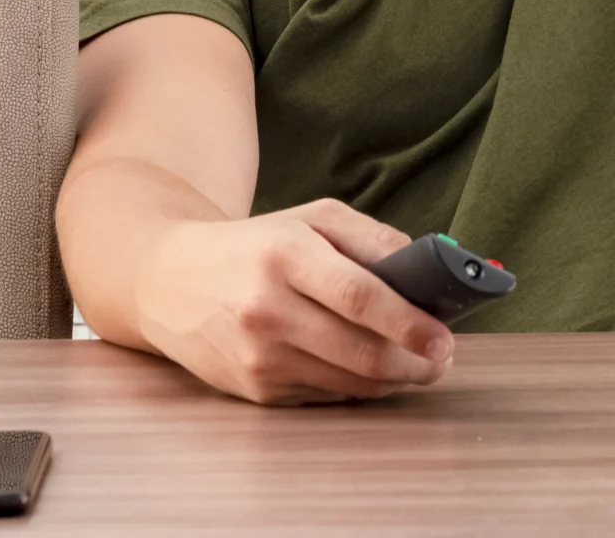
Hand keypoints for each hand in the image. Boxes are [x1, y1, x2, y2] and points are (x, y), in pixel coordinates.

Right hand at [131, 198, 454, 404]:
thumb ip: (373, 239)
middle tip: (441, 359)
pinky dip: (356, 386)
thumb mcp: (311, 219)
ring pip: (349, 383)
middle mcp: (267, 309)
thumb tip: (428, 270)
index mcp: (285, 254)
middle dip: (414, 362)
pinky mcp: (255, 390)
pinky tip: (365, 369)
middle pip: (360, 351)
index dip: (410, 323)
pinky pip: (325, 396)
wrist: (169, 282)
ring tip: (414, 363)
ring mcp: (259, 357)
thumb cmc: (255, 247)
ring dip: (393, 379)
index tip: (444, 337)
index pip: (359, 296)